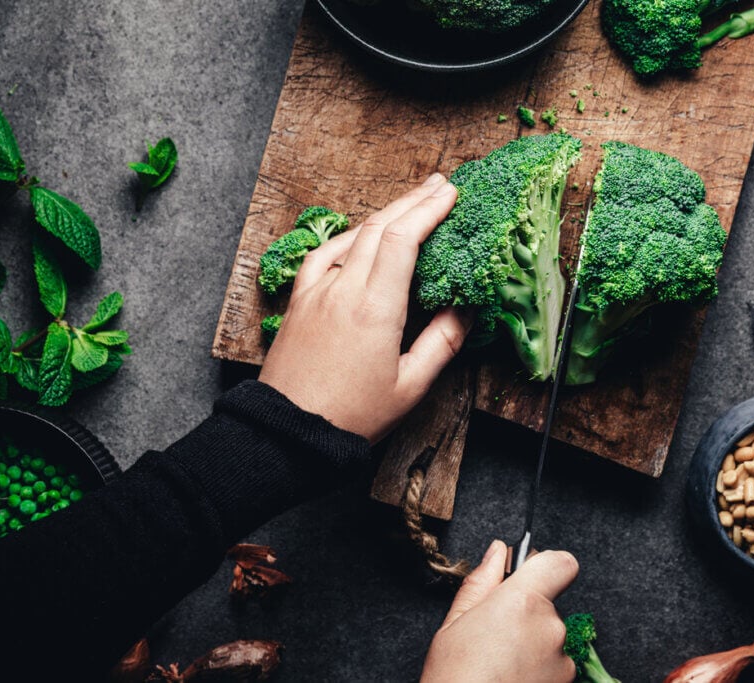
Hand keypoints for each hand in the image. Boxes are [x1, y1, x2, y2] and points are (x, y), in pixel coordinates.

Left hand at [258, 174, 468, 442]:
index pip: (402, 239)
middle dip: (413, 200)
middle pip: (379, 226)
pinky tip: (358, 236)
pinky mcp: (299, 302)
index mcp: (375, 308)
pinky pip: (323, 255)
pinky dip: (347, 237)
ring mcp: (316, 292)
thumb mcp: (410, 387)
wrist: (288, 433)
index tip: (451, 193)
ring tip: (410, 204)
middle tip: (441, 184)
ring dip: (383, 214)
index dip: (429, 210)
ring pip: (351, 235)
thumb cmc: (352, 417)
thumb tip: (464, 310)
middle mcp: (343, 290)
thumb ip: (442, 342)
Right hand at [421, 541, 578, 682]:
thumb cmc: (453, 678)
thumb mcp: (455, 623)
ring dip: (533, 648)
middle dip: (527, 616)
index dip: (546, 567)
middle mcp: (551, 628)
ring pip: (552, 640)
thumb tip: (498, 552)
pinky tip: (511, 681)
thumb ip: (482, 582)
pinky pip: (556, 667)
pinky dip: (538, 672)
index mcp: (523, 602)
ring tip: (500, 667)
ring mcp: (563, 661)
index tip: (529, 578)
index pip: (561, 563)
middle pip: (550, 606)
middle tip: (494, 638)